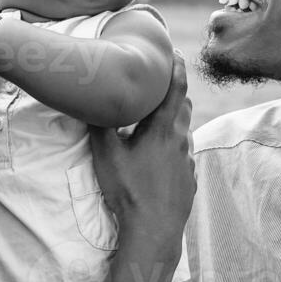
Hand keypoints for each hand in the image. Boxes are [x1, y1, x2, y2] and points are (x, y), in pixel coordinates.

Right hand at [88, 51, 193, 272]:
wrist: (154, 229)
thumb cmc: (128, 189)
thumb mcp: (106, 155)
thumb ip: (99, 126)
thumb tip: (91, 103)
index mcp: (163, 129)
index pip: (175, 87)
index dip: (176, 66)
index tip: (173, 51)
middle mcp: (181, 140)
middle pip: (183, 106)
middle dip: (174, 92)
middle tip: (158, 85)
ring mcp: (188, 160)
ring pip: (184, 130)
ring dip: (173, 120)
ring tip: (153, 120)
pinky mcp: (189, 178)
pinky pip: (183, 153)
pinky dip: (173, 145)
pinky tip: (158, 156)